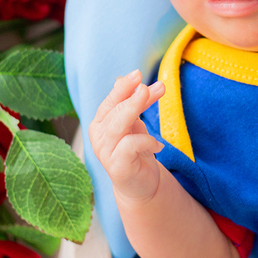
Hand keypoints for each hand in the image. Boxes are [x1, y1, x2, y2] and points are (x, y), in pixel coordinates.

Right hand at [87, 70, 167, 204]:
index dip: (123, 86)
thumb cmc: (137, 151)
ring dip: (135, 108)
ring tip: (152, 96)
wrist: (140, 184)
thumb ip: (135, 103)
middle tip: (151, 86)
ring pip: (119, 124)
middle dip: (133, 95)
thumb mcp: (137, 123)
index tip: (138, 73)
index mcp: (101, 122)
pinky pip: (130, 146)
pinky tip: (158, 146)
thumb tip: (129, 80)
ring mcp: (105, 151)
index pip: (111, 100)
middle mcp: (99, 135)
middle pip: (115, 110)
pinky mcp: (116, 166)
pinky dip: (147, 141)